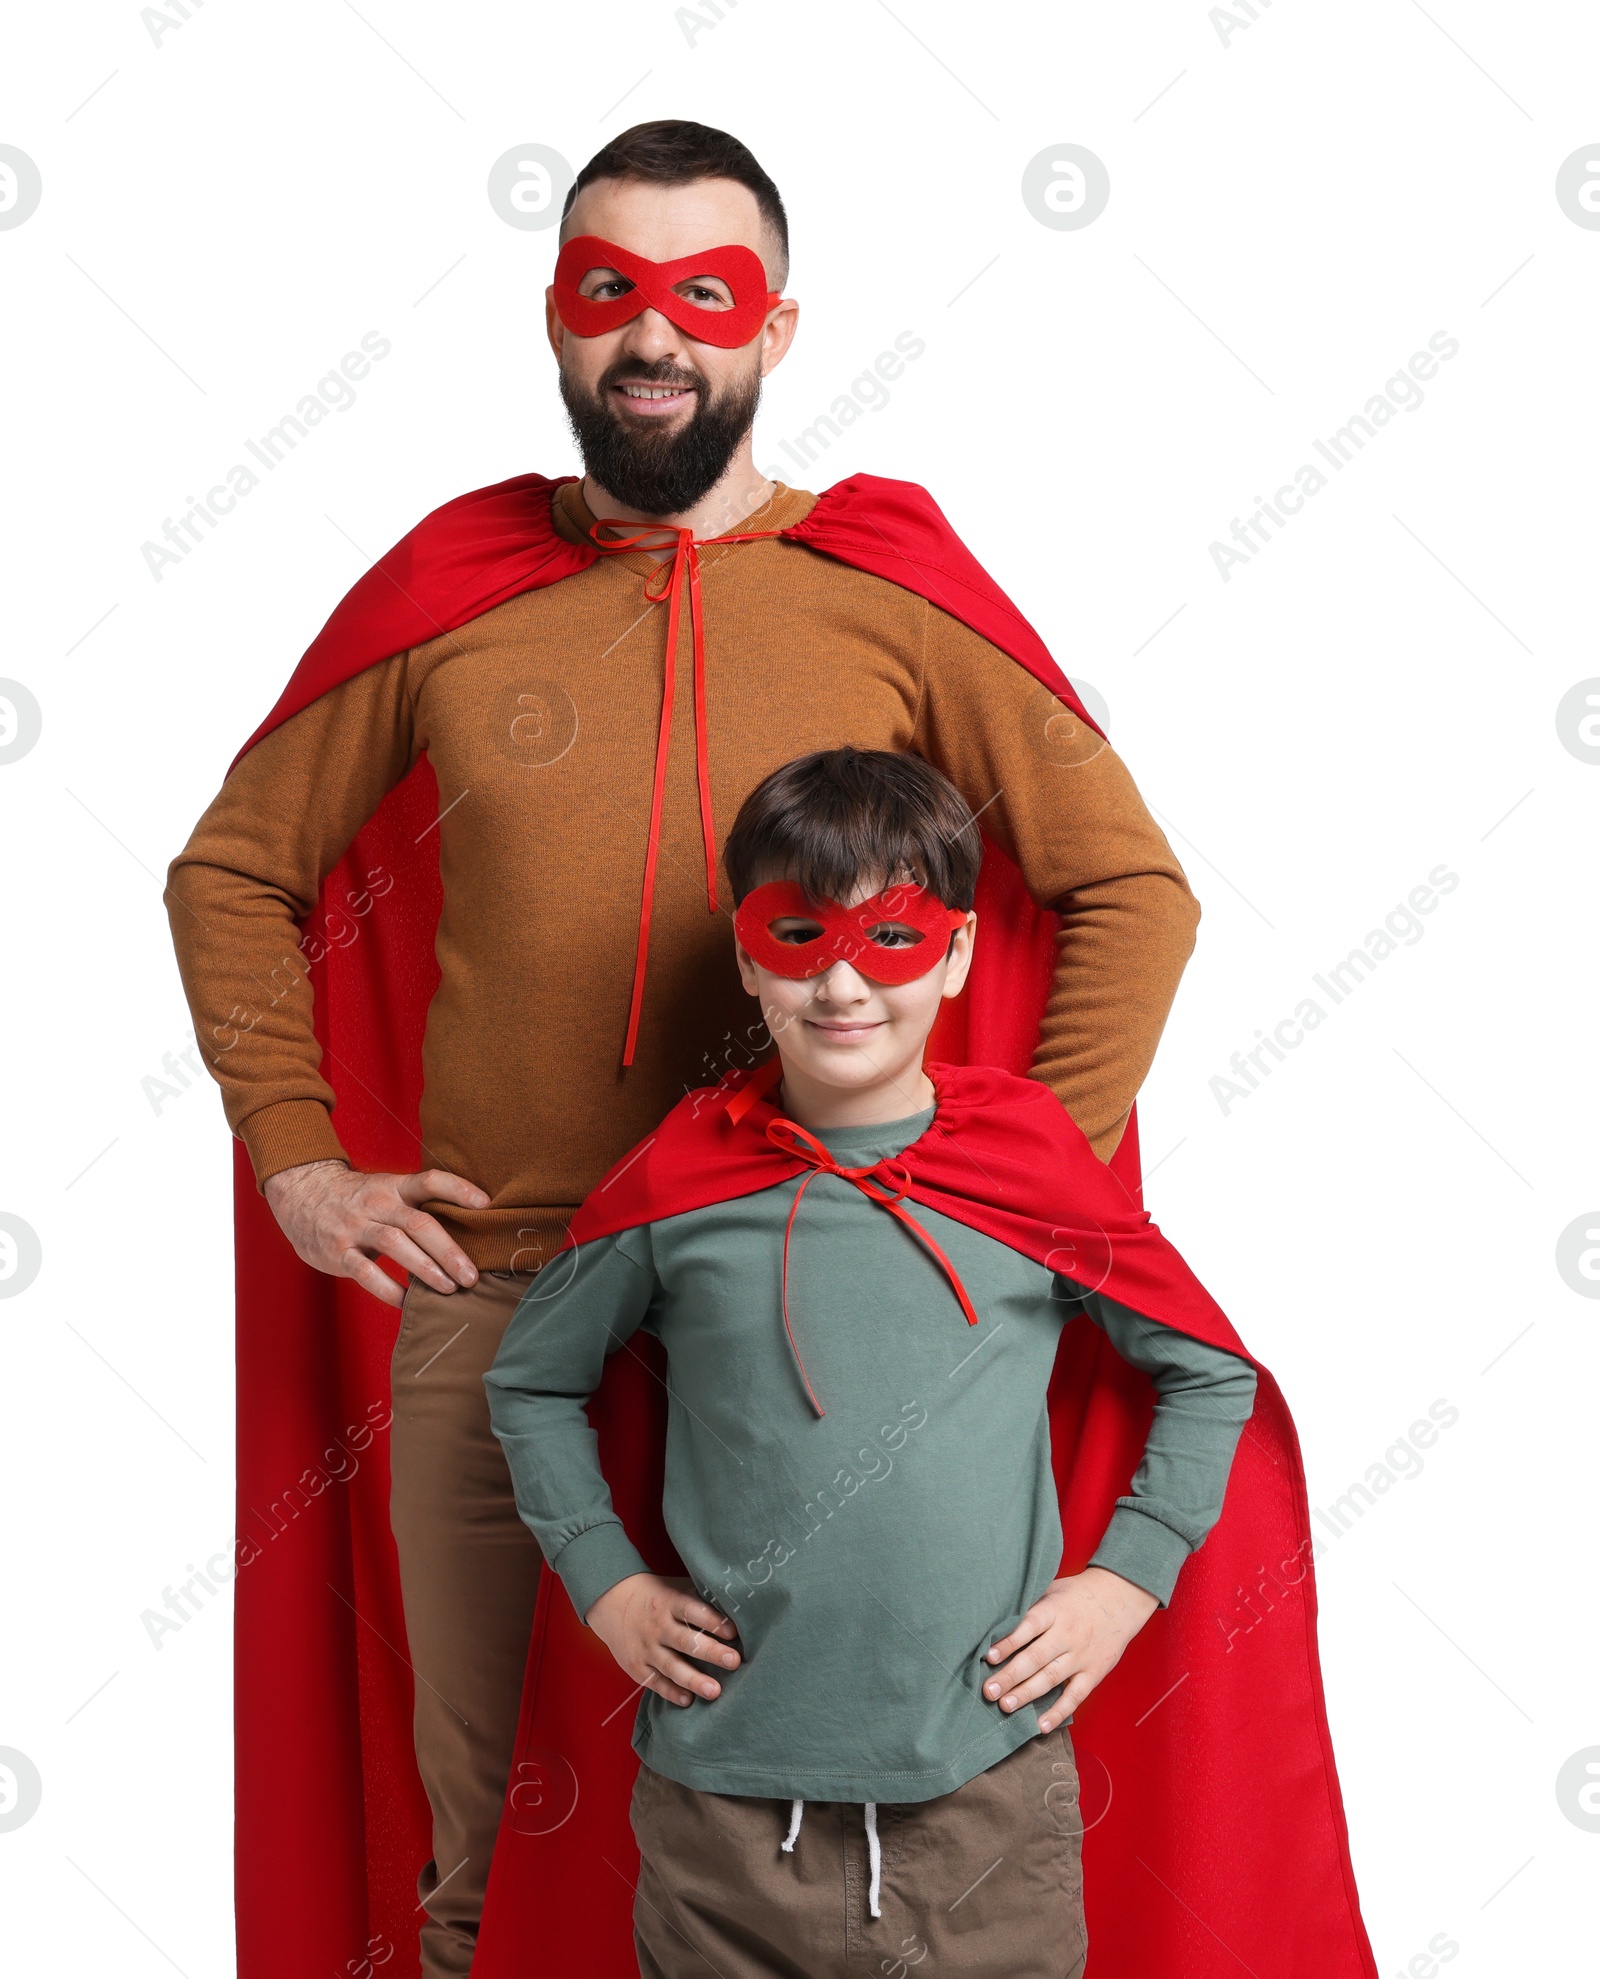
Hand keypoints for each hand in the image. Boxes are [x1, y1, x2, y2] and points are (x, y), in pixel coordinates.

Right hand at [262, 1159, 490, 1306]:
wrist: (302, 1193)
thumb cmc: (358, 1199)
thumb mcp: (387, 1190)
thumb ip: (418, 1207)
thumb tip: (468, 1232)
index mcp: (395, 1187)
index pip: (430, 1181)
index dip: (459, 1189)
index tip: (486, 1205)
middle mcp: (378, 1204)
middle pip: (419, 1223)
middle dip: (449, 1251)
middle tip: (472, 1275)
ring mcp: (356, 1227)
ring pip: (395, 1245)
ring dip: (425, 1269)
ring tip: (450, 1289)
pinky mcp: (338, 1251)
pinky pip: (366, 1272)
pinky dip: (389, 1290)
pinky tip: (409, 1302)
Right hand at [585, 1574, 741, 1708]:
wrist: (612, 1601)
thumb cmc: (657, 1596)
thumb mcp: (676, 1588)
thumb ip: (700, 1599)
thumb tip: (737, 1609)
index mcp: (670, 1602)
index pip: (693, 1611)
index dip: (713, 1621)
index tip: (734, 1632)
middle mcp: (658, 1626)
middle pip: (686, 1641)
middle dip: (711, 1652)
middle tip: (733, 1661)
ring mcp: (646, 1648)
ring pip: (672, 1667)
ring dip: (694, 1680)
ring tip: (715, 1691)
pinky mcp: (637, 1667)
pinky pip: (655, 1683)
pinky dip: (671, 1693)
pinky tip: (688, 1701)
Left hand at [983, 1566, 1159, 1733]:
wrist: (1120, 1598)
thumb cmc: (1079, 1594)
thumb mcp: (1053, 1590)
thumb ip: (1032, 1609)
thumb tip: (998, 1626)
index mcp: (1055, 1611)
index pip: (1029, 1627)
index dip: (1009, 1642)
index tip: (989, 1657)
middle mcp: (1067, 1634)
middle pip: (1036, 1658)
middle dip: (1010, 1676)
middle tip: (989, 1691)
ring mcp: (1081, 1656)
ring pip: (1051, 1678)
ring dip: (1027, 1694)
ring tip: (1006, 1706)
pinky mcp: (1094, 1673)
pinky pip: (1075, 1696)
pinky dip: (1058, 1712)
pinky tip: (1040, 1725)